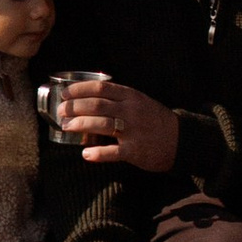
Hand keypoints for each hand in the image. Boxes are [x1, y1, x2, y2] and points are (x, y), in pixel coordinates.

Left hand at [58, 73, 179, 172]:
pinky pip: (113, 152)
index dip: (80, 89)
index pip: (101, 88)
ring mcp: (133, 131)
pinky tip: (85, 153)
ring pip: (102, 124)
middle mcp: (131, 111)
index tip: (64, 93)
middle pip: (97, 105)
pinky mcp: (135, 150)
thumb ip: (119, 98)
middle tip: (60, 111)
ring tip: (66, 127)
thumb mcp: (140, 101)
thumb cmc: (155, 119)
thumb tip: (89, 97)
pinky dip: (98, 153)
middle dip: (75, 107)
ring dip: (81, 125)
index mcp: (131, 96)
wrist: (180, 139)